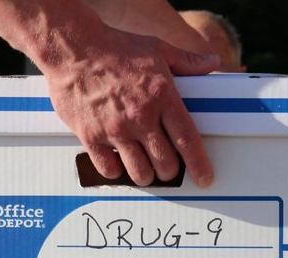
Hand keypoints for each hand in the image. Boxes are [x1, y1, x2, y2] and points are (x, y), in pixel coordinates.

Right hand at [0, 0, 217, 185]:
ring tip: (145, 170)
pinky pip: (109, 168)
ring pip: (140, 172)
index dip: (198, 165)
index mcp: (162, 96)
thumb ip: (187, 61)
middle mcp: (141, 117)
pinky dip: (116, 171)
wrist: (73, 47)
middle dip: (170, 171)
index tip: (205, 179)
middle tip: (167, 167)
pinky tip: (118, 162)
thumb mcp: (157, 48)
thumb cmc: (116, 47)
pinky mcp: (91, 136)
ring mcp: (115, 129)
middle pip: (165, 163)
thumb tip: (214, 61)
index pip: (187, 140)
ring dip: (146, 176)